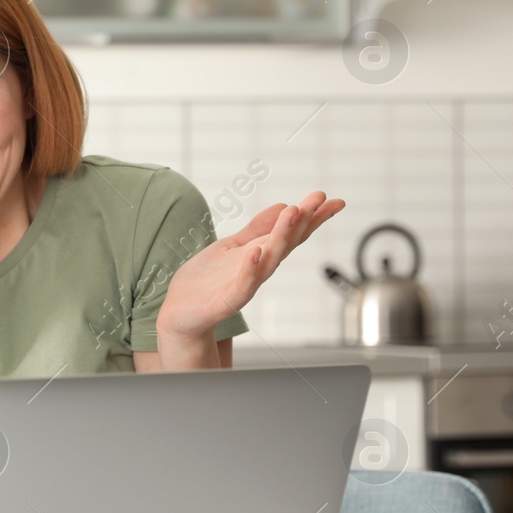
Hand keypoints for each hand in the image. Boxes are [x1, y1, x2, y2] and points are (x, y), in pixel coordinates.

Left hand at [158, 191, 344, 339]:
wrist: (179, 312)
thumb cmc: (206, 281)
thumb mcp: (232, 246)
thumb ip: (257, 229)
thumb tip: (285, 206)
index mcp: (261, 254)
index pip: (291, 234)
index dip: (312, 217)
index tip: (332, 200)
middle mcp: (258, 269)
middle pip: (287, 243)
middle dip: (303, 221)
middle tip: (319, 200)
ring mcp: (245, 285)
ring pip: (269, 260)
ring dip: (282, 236)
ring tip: (293, 212)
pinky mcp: (226, 300)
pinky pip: (243, 284)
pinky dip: (250, 269)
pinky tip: (256, 252)